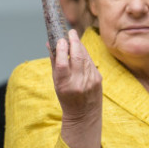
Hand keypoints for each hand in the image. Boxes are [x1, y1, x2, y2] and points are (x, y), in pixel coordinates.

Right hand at [50, 30, 102, 147]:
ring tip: (74, 38)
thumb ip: (54, 63)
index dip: (62, 49)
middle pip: (77, 57)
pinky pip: (91, 63)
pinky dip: (85, 55)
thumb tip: (49, 42)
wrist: (84, 115)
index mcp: (65, 85)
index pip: (62, 62)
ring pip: (85, 58)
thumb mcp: (56, 83)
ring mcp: (91, 81)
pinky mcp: (98, 79)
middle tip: (70, 32)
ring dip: (80, 46)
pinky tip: (81, 50)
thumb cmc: (66, 98)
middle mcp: (79, 82)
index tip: (60, 38)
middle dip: (74, 42)